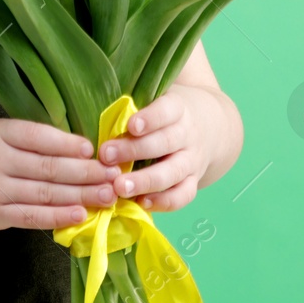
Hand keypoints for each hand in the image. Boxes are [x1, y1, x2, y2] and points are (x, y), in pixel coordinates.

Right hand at [0, 118, 123, 231]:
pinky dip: (59, 216)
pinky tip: (81, 214)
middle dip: (86, 173)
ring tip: (108, 195)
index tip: (94, 150)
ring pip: (45, 194)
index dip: (68, 144)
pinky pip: (33, 217)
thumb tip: (81, 149)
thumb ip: (32, 140)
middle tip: (114, 175)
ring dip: (81, 195)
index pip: (38, 137)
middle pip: (47, 168)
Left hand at [97, 87, 215, 211]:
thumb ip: (132, 105)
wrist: (212, 127)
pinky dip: (162, 202)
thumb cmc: (167, 112)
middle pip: (164, 143)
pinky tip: (139, 203)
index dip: (150, 119)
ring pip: (172, 173)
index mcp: (178, 109)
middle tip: (105, 156)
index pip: (167, 111)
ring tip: (118, 187)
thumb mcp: (156, 99)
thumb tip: (91, 109)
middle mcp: (188, 135)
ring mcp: (192, 160)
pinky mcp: (194, 181)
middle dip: (134, 151)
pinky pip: (182, 195)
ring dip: (145, 181)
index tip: (130, 126)